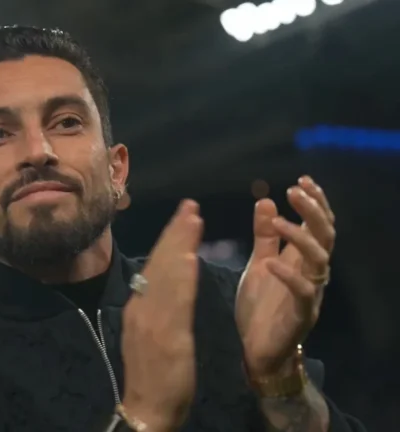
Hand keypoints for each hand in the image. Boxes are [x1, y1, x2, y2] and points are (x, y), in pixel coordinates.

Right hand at [121, 199, 202, 430]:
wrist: (146, 408)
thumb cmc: (153, 375)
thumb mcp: (148, 335)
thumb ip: (155, 309)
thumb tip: (160, 284)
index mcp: (139, 307)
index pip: (154, 266)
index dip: (168, 240)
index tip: (181, 218)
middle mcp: (142, 308)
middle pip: (159, 263)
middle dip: (175, 233)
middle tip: (190, 205)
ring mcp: (151, 320)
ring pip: (166, 275)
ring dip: (180, 244)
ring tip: (192, 218)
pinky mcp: (166, 335)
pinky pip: (175, 300)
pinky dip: (182, 276)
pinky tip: (190, 256)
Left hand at [236, 176, 335, 376]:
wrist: (257, 351)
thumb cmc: (261, 307)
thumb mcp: (258, 263)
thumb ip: (264, 236)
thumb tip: (265, 200)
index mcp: (301, 259)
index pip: (317, 225)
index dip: (314, 202)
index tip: (301, 181)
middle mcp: (311, 272)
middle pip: (325, 236)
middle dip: (312, 211)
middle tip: (294, 191)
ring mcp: (309, 293)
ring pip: (320, 259)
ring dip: (300, 237)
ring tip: (278, 221)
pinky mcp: (301, 315)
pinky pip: (303, 292)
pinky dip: (288, 276)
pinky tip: (271, 263)